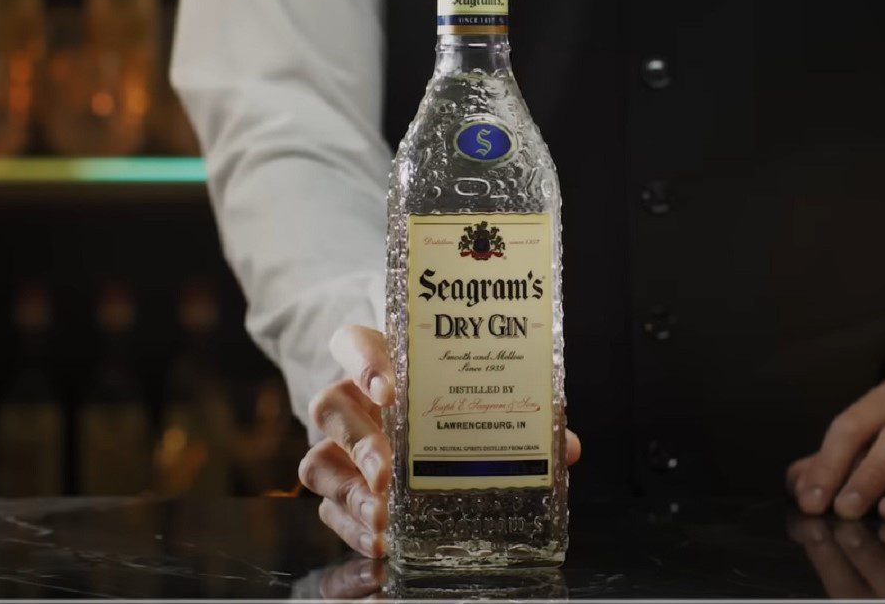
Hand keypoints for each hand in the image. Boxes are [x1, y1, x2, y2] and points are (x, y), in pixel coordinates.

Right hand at [299, 325, 581, 556]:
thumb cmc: (446, 402)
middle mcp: (350, 399)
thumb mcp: (478, 399)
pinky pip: (328, 507)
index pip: (352, 343)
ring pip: (319, 461)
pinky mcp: (336, 486)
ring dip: (351, 491)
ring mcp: (337, 445)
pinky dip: (352, 527)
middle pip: (331, 407)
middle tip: (389, 471)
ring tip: (384, 515)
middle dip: (360, 441)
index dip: (363, 361)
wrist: (406, 425)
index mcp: (380, 363)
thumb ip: (518, 415)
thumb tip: (565, 446)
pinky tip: (381, 540)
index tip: (389, 388)